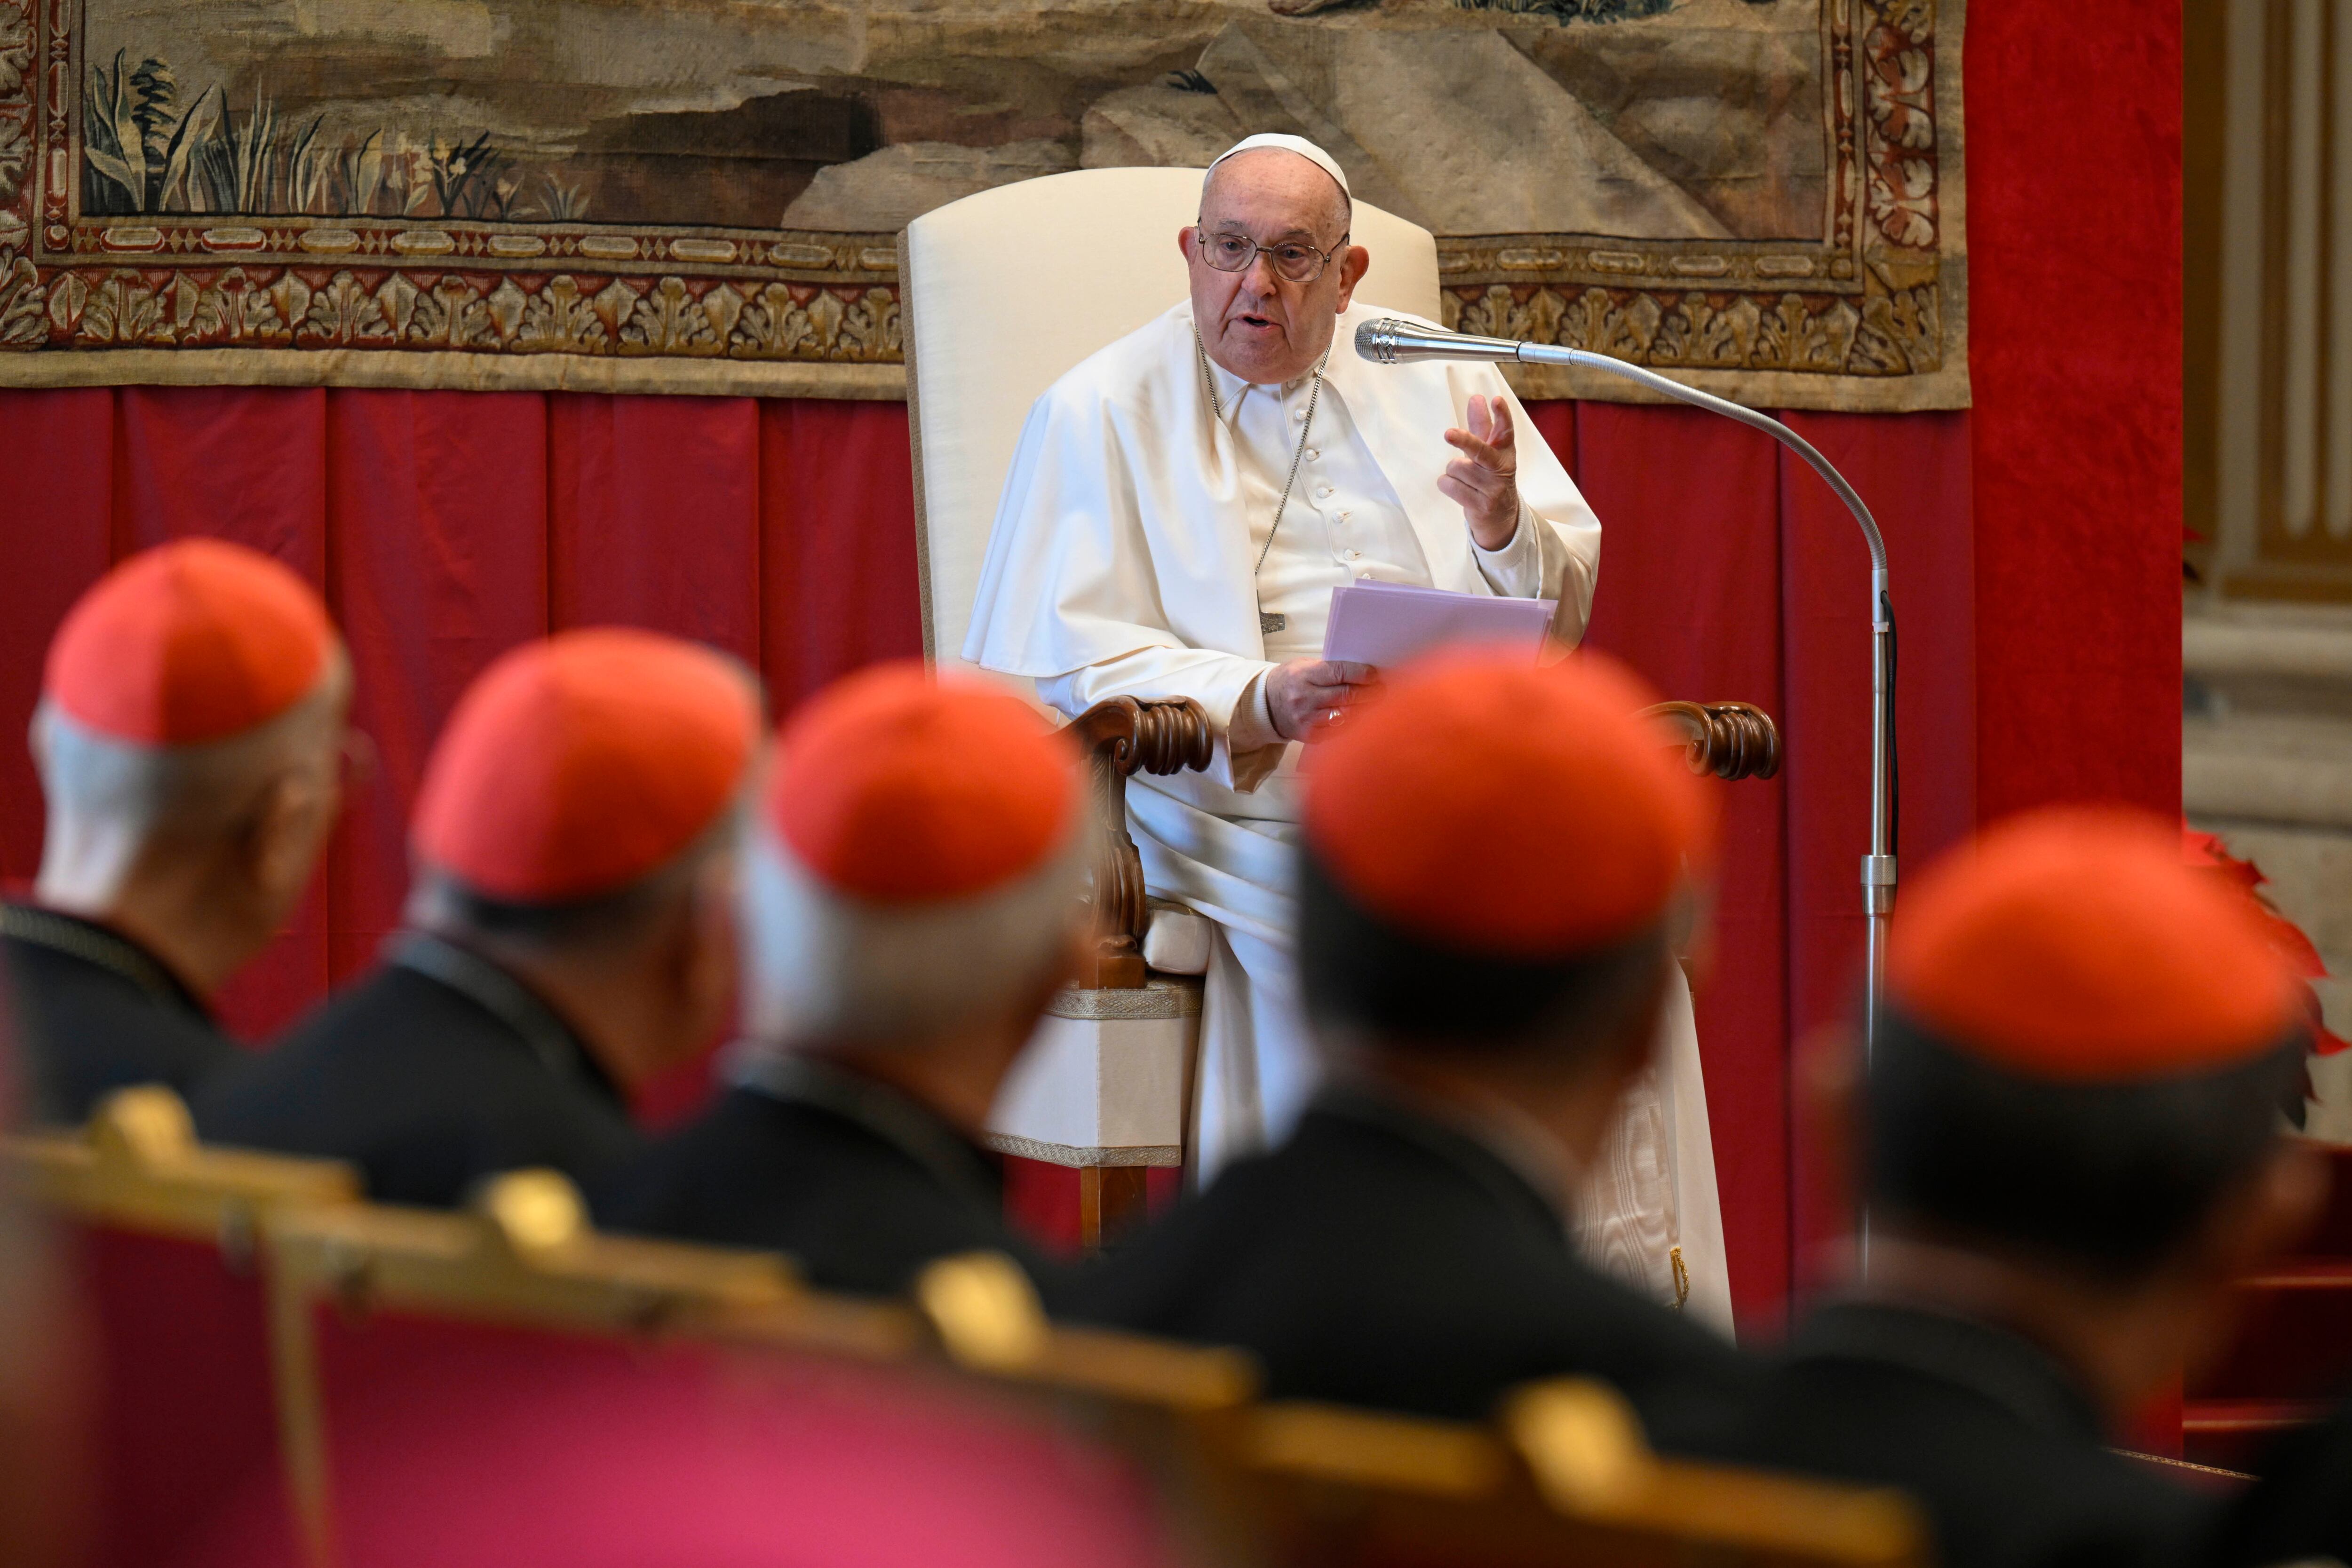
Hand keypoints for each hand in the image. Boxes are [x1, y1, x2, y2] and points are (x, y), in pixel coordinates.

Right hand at [1265, 659, 1379, 742]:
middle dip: (1369, 692)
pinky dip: (1352, 724)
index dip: (1361, 674)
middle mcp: (1305, 697)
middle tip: (1382, 690)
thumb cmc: (1291, 681)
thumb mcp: (1304, 666)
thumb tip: (1362, 672)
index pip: (1339, 673)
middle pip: (1346, 695)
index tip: (1375, 675)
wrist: (1266, 705)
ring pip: (1345, 714)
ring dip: (1365, 709)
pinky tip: (1361, 719)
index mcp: (1304, 675)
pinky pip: (1338, 731)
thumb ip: (1329, 669)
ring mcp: (1307, 719)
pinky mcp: (1309, 735)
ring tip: (1376, 704)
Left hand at [1440, 394, 1520, 550]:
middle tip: (1448, 434)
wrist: (1501, 520)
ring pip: (1456, 468)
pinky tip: (1458, 489)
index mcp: (1505, 452)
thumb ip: (1481, 426)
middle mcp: (1502, 469)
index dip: (1502, 415)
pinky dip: (1446, 484)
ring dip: (1453, 471)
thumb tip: (1477, 398)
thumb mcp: (1489, 452)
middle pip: (1480, 451)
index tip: (1496, 400)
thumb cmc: (1490, 478)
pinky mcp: (1481, 505)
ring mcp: (1492, 489)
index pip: (1505, 431)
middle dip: (1464, 441)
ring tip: (1464, 479)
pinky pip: (1450, 485)